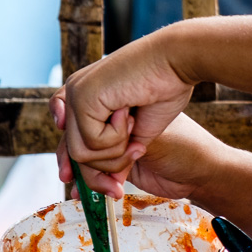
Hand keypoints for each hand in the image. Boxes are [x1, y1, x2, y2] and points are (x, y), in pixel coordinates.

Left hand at [50, 27, 195, 195]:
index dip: (71, 163)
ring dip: (114, 153)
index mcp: (91, 96)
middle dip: (94, 176)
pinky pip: (90, 143)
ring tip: (135, 132)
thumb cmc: (170, 89)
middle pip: (72, 151)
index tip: (74, 183)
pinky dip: (115, 140)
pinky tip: (129, 117)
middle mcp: (78, 93)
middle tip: (115, 189)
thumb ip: (119, 152)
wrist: (181, 63)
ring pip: (80, 153)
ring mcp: (77, 93)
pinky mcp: (82, 97)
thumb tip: (106, 184)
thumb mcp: (140, 132)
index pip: (71, 138)